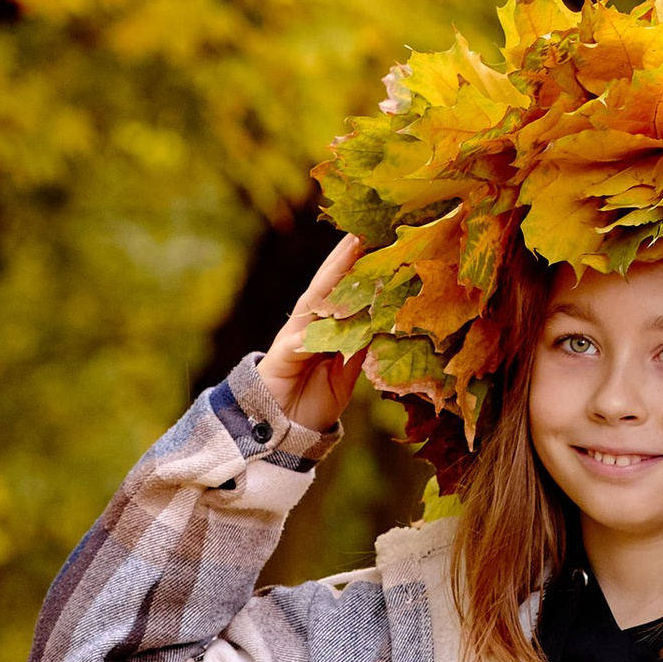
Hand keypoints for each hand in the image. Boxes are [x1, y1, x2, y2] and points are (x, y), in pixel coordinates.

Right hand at [255, 232, 367, 437]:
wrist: (283, 432)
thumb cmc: (312, 402)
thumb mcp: (344, 376)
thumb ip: (358, 350)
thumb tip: (381, 324)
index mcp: (326, 329)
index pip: (344, 294)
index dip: (360, 271)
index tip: (381, 245)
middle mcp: (308, 326)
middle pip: (328, 286)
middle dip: (345, 258)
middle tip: (365, 230)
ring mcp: (293, 338)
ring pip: (314, 301)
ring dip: (332, 276)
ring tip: (349, 249)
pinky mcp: (281, 358)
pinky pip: (296, 342)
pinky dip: (309, 332)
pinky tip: (326, 316)